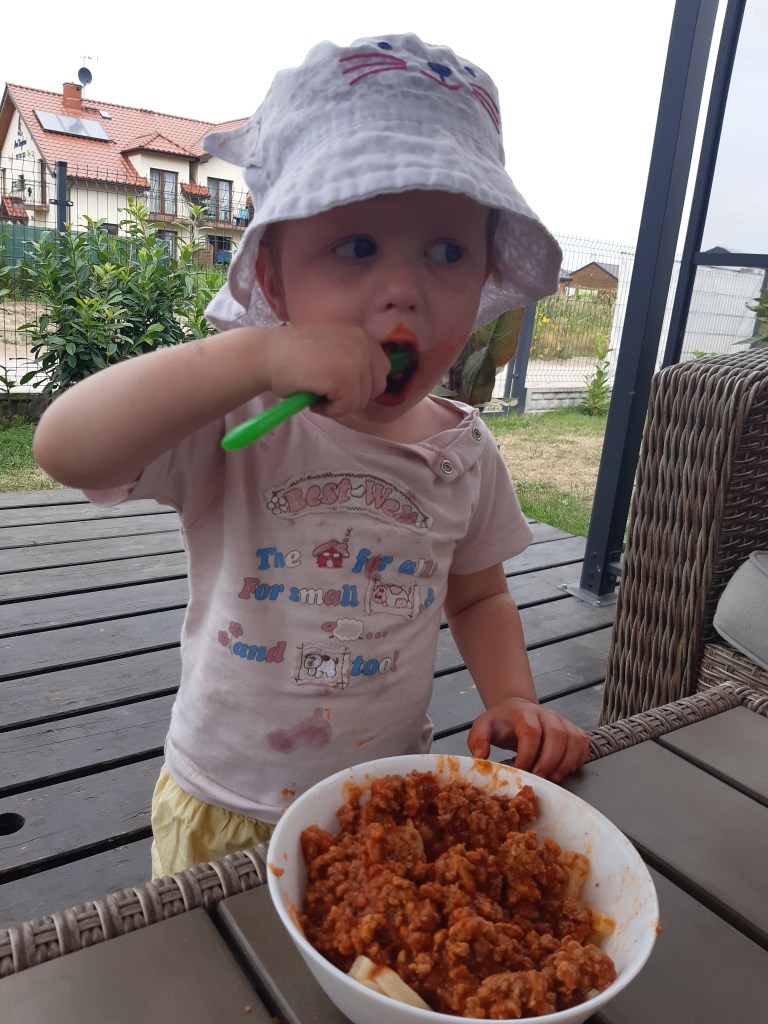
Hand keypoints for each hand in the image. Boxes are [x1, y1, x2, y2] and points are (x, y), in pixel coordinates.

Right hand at [266, 323, 390, 418]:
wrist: (266, 355)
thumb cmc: (293, 358)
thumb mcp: (332, 351)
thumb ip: (352, 360)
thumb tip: (370, 388)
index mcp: (360, 335)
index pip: (381, 369)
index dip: (362, 384)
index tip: (338, 385)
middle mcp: (363, 343)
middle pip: (377, 386)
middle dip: (354, 396)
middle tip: (327, 391)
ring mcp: (356, 360)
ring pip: (362, 400)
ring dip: (339, 404)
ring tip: (317, 392)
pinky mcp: (345, 378)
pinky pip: (347, 407)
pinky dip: (330, 411)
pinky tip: (312, 398)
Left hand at [467, 697, 590, 782]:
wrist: (515, 710)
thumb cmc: (501, 722)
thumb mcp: (483, 726)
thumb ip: (477, 739)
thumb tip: (481, 758)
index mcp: (523, 712)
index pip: (531, 731)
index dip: (528, 754)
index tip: (521, 770)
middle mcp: (546, 714)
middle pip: (557, 734)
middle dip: (550, 760)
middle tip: (540, 778)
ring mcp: (562, 721)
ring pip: (574, 739)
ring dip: (566, 762)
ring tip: (553, 778)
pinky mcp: (572, 729)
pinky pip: (583, 743)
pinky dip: (578, 759)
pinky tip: (565, 770)